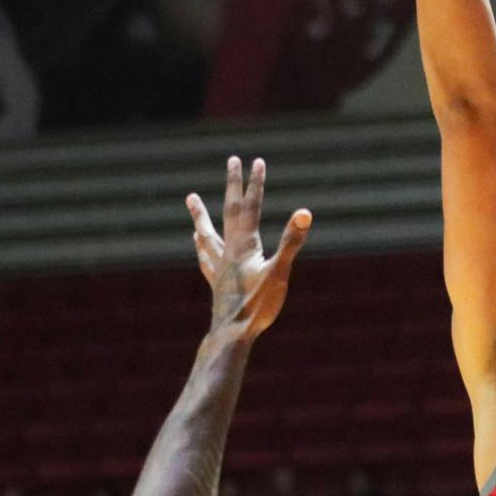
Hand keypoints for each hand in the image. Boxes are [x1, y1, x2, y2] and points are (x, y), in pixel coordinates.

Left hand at [188, 157, 310, 341]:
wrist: (231, 334)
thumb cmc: (257, 306)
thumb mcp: (279, 273)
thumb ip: (290, 242)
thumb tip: (304, 213)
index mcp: (244, 246)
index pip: (251, 207)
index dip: (255, 184)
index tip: (257, 161)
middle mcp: (229, 251)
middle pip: (229, 211)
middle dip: (233, 186)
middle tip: (231, 161)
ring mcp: (220, 266)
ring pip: (208, 233)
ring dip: (202, 214)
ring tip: (191, 201)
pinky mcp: (217, 282)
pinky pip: (206, 257)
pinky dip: (202, 245)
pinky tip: (196, 242)